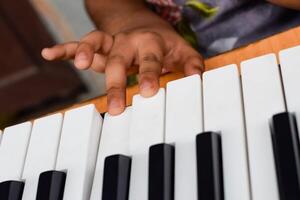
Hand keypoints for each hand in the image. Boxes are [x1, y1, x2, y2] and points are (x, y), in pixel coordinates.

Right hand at [42, 22, 202, 115]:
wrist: (144, 24)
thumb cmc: (163, 42)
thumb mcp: (181, 50)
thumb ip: (191, 64)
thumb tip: (197, 78)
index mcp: (150, 43)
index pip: (149, 60)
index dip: (148, 74)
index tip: (148, 92)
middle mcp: (128, 41)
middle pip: (120, 59)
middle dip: (117, 81)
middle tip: (116, 105)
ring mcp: (111, 42)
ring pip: (96, 43)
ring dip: (85, 51)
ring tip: (80, 63)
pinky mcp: (99, 45)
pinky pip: (79, 43)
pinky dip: (65, 49)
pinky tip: (49, 54)